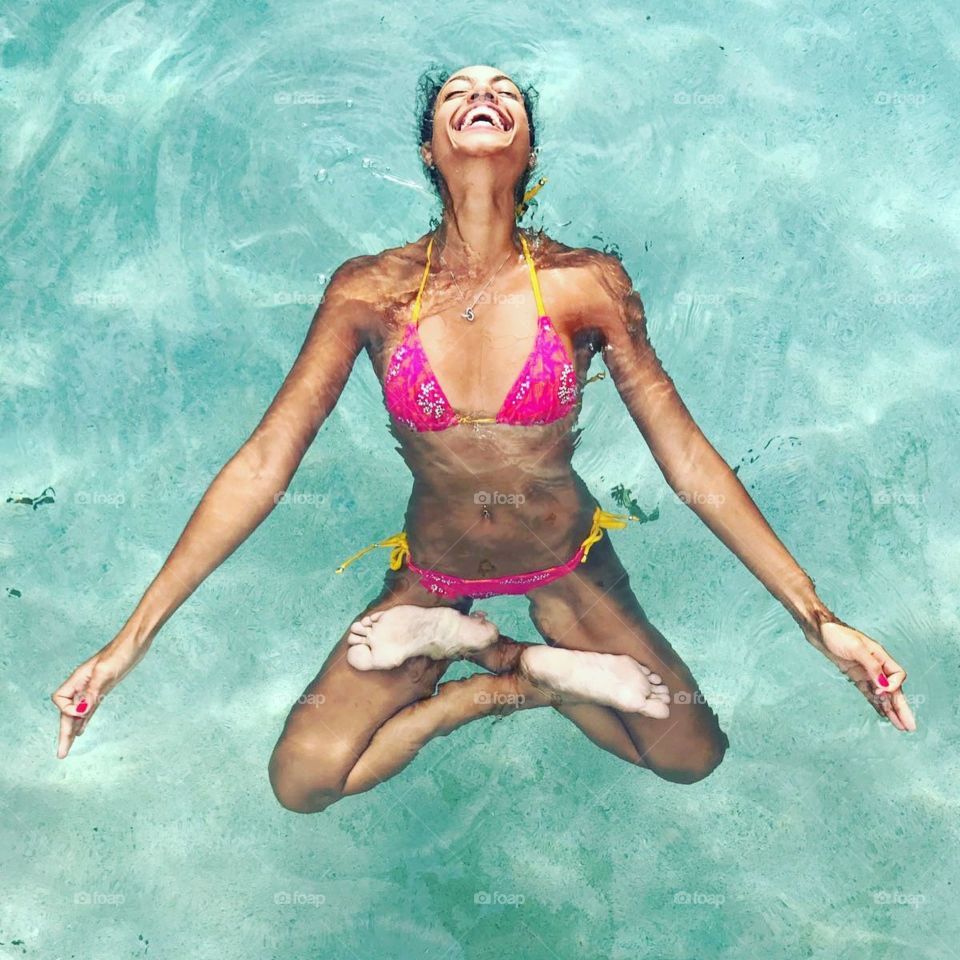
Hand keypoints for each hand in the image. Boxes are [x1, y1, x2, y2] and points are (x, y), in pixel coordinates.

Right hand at [50, 640, 147, 757]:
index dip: (66, 709)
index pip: (60, 699)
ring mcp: (92, 687)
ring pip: (77, 712)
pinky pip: (89, 709)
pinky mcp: (103, 689)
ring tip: (67, 747)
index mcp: (79, 678)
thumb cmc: (121, 652)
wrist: (136, 641)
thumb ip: (92, 691)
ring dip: (72, 729)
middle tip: (61, 754)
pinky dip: (84, 720)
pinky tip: (82, 730)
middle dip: (64, 732)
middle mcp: (82, 684)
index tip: (82, 711)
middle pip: (67, 711)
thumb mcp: (106, 672)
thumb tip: (81, 711)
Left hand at [803, 618, 915, 731]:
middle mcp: (876, 665)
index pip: (898, 675)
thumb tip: (884, 686)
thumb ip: (871, 666)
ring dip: (891, 710)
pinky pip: (869, 693)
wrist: (819, 630)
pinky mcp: (855, 676)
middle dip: (901, 707)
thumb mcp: (855, 647)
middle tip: (909, 726)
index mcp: (880, 656)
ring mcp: (866, 672)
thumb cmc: (836, 633)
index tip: (881, 691)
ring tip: (899, 726)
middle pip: (894, 689)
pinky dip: (877, 704)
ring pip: (883, 694)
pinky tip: (883, 714)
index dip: (894, 686)